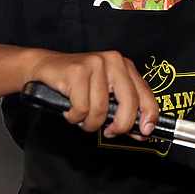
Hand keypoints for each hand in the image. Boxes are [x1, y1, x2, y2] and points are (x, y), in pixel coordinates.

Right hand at [27, 50, 158, 138]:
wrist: (45, 67)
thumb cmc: (77, 84)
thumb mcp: (105, 94)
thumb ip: (123, 109)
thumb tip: (142, 131)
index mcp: (125, 67)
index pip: (145, 94)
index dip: (149, 116)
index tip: (145, 132)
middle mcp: (114, 62)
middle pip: (128, 103)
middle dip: (120, 125)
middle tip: (109, 132)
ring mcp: (96, 64)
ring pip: (101, 109)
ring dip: (89, 123)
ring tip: (82, 116)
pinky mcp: (77, 71)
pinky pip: (82, 108)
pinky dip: (74, 116)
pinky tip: (70, 109)